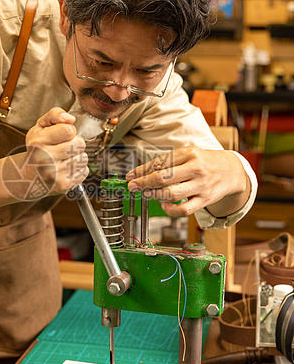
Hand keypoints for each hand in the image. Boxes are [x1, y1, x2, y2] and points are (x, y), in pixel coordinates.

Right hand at [14, 107, 88, 195]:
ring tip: (63, 159)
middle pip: (79, 143)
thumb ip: (54, 115)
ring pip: (84, 158)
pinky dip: (78, 170)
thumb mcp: (39, 127)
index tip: (60, 135)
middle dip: (74, 143)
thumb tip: (70, 118)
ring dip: (76, 157)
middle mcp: (45, 158)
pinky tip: (65, 169)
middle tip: (63, 148)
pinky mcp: (63, 185)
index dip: (68, 131)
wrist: (28, 177)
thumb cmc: (36, 149)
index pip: (69, 130)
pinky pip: (84, 171)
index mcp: (38, 142)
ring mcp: (54, 174)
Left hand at [126, 146, 250, 217]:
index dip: (142, 170)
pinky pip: (184, 209)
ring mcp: (201, 185)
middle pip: (163, 177)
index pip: (160, 162)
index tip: (130, 176)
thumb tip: (143, 172)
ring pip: (172, 193)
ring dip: (154, 195)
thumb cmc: (205, 162)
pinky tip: (164, 205)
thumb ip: (168, 162)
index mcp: (189, 153)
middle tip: (133, 186)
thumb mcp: (189, 154)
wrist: (232, 171)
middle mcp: (195, 169)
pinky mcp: (205, 200)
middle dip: (144, 182)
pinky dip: (170, 209)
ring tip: (146, 193)